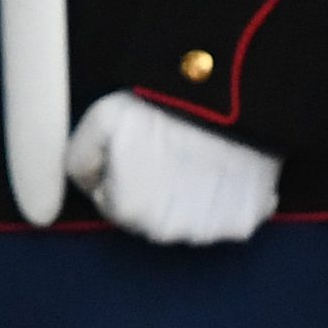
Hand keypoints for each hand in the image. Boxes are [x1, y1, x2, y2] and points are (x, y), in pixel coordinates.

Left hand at [71, 91, 278, 243]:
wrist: (228, 96)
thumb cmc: (162, 105)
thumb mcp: (101, 119)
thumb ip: (81, 158)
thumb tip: (87, 180)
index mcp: (128, 211)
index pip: (114, 204)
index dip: (124, 175)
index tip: (140, 150)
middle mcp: (167, 232)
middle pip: (152, 216)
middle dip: (156, 191)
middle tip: (170, 151)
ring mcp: (210, 230)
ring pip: (190, 218)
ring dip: (191, 197)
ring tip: (200, 157)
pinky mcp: (245, 219)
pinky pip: (232, 217)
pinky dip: (229, 199)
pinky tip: (228, 168)